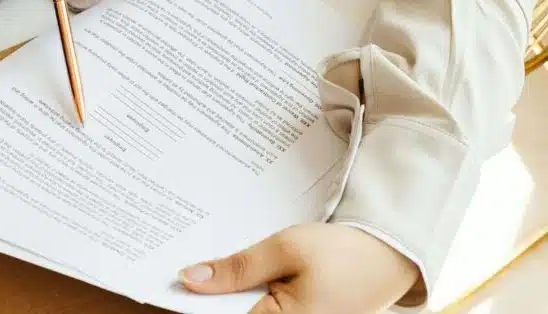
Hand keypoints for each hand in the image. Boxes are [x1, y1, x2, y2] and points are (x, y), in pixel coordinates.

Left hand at [179, 223, 418, 312]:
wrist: (389, 256)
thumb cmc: (343, 253)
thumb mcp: (285, 250)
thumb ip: (237, 268)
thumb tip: (190, 278)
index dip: (194, 301)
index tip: (167, 281)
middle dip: (210, 295)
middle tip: (187, 268)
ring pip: (244, 310)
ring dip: (228, 294)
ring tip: (208, 268)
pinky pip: (260, 309)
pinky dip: (244, 295)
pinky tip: (233, 277)